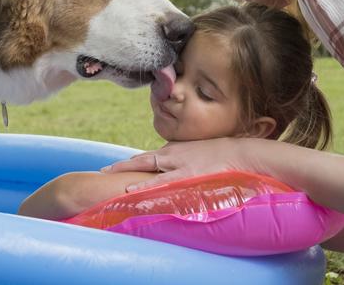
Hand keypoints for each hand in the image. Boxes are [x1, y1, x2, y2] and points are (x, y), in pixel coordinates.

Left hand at [101, 138, 249, 191]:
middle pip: (141, 160)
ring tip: (107, 177)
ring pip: (146, 168)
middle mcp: (172, 154)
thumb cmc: (222, 156)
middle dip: (121, 165)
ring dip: (127, 173)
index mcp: (175, 150)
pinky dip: (145, 188)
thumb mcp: (199, 156)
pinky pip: (161, 183)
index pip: (148, 157)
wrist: (241, 153)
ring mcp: (178, 164)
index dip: (132, 163)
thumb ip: (186, 164)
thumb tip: (180, 175)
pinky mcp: (186, 175)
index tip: (115, 168)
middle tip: (102, 171)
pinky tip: (131, 192)